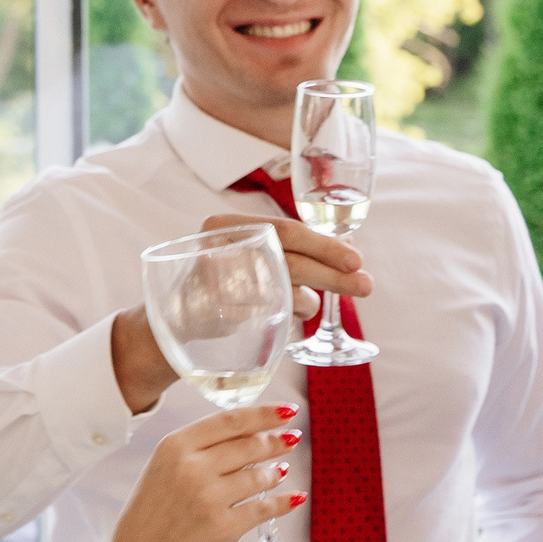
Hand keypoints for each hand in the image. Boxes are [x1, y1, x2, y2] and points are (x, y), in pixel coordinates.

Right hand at [102, 403, 307, 541]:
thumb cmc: (152, 516)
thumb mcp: (162, 469)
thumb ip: (199, 450)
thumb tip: (250, 435)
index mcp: (174, 446)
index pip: (230, 420)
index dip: (264, 414)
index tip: (286, 411)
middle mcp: (191, 468)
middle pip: (249, 445)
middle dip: (275, 441)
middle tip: (291, 439)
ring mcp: (208, 498)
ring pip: (259, 476)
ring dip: (275, 473)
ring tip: (280, 471)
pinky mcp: (224, 527)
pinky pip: (264, 508)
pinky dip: (283, 502)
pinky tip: (294, 498)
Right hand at [201, 212, 369, 307]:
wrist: (177, 316)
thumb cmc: (226, 279)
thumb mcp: (252, 253)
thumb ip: (291, 249)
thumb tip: (350, 252)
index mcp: (226, 224)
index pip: (285, 230)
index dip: (325, 245)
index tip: (357, 260)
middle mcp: (216, 248)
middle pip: (288, 260)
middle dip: (333, 275)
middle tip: (365, 286)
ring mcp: (212, 283)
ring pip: (283, 291)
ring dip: (308, 301)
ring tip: (309, 304)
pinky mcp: (215, 314)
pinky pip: (269, 315)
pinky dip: (289, 314)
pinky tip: (291, 313)